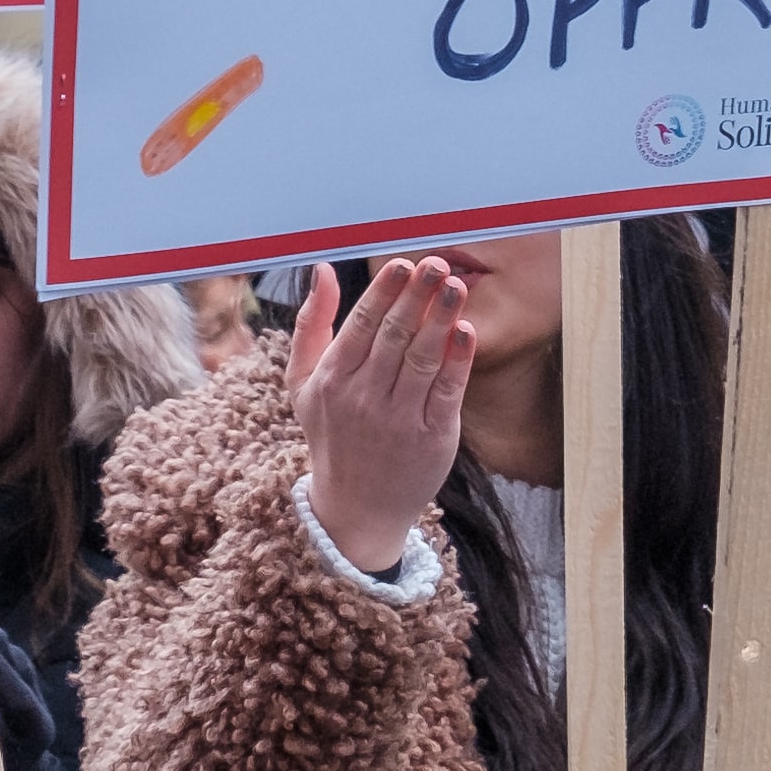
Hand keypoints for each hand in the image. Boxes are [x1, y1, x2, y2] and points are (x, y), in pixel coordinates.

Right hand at [295, 254, 475, 573]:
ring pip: (423, 360)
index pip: (361, 326)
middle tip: (437, 264)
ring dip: (441, 319)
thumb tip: (323, 270)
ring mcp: (399, 420)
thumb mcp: (303, 384)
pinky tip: (467, 331)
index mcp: (332, 381)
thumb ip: (311, 325)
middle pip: (395, 337)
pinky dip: (458, 360)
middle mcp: (363, 399)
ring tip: (456, 287)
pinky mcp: (432, 438)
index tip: (403, 263)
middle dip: (417, 296)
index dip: (383, 292)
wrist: (356, 508)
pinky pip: (447, 392)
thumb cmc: (331, 433)